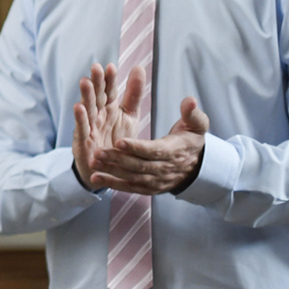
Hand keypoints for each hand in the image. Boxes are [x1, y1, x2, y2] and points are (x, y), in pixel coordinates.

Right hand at [73, 63, 138, 186]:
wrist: (111, 168)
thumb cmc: (118, 139)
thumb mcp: (130, 115)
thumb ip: (133, 94)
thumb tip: (139, 67)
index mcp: (109, 107)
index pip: (109, 90)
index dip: (109, 79)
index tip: (110, 66)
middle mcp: (98, 114)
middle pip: (97, 96)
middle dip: (96, 82)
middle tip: (95, 68)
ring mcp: (89, 126)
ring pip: (87, 109)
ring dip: (85, 96)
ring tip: (85, 82)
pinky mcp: (83, 140)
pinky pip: (82, 128)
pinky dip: (80, 118)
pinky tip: (78, 107)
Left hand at [89, 96, 207, 194]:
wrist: (196, 167)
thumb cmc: (190, 141)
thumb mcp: (196, 125)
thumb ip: (192, 113)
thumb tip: (190, 100)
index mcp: (174, 151)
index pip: (154, 151)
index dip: (136, 147)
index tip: (119, 141)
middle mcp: (164, 169)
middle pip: (139, 165)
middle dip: (118, 159)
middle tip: (98, 152)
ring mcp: (156, 181)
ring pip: (132, 177)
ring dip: (111, 171)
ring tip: (93, 163)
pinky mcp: (148, 188)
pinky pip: (130, 187)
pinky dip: (112, 184)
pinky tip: (95, 178)